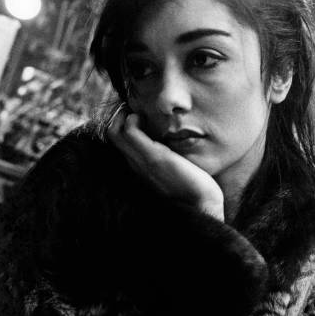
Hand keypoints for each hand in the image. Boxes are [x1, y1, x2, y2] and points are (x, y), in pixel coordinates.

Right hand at [107, 105, 223, 220]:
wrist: (202, 207)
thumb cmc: (195, 190)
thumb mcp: (176, 171)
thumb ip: (168, 159)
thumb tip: (172, 144)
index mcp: (140, 169)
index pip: (118, 144)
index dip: (122, 125)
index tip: (136, 115)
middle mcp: (136, 166)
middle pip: (112, 135)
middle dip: (120, 116)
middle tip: (136, 108)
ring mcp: (142, 162)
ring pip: (115, 132)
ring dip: (124, 115)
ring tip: (140, 113)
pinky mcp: (153, 158)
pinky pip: (129, 132)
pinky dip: (132, 119)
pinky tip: (144, 118)